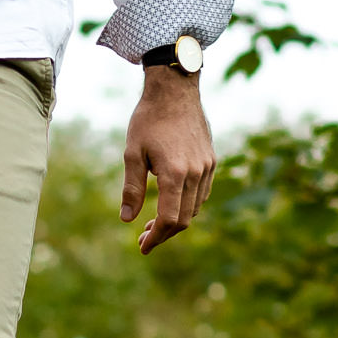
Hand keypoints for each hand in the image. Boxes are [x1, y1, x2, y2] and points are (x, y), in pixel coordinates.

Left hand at [121, 66, 216, 254]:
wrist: (175, 90)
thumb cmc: (148, 120)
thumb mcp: (132, 153)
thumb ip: (132, 188)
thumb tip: (126, 219)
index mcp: (174, 174)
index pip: (169, 219)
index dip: (156, 237)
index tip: (143, 247)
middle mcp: (195, 173)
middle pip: (184, 219)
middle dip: (163, 233)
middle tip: (143, 237)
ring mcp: (206, 167)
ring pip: (195, 208)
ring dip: (176, 221)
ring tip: (154, 223)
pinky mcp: (211, 160)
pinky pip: (202, 193)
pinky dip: (188, 205)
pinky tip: (171, 204)